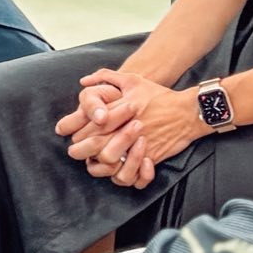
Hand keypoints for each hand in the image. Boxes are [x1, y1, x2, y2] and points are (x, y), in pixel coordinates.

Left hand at [60, 69, 202, 187]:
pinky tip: (114, 170)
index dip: (73, 130)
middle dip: (79, 150)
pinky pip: (130, 174)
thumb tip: (83, 80)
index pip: (87, 124)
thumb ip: (106, 77)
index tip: (65, 132)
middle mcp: (125, 128)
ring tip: (93, 162)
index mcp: (118, 110)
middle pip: (93, 144)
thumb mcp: (133, 80)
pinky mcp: (149, 158)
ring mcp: (137, 145)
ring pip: (109, 162)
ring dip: (98, 164)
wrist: (187, 111)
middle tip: (75, 151)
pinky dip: (121, 175)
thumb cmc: (158, 95)